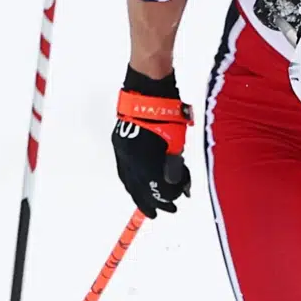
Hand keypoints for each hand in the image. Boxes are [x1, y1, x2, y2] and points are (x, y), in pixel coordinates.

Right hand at [112, 68, 192, 217]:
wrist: (147, 89)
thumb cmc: (166, 113)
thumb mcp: (177, 141)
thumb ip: (175, 166)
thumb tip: (179, 188)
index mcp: (142, 160)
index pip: (153, 188)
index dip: (166, 198)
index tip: (177, 203)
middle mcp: (128, 159)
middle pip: (137, 188)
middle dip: (150, 201)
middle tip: (161, 212)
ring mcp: (121, 150)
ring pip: (129, 179)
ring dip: (139, 192)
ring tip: (149, 202)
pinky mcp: (120, 142)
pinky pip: (125, 169)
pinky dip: (133, 179)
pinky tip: (139, 183)